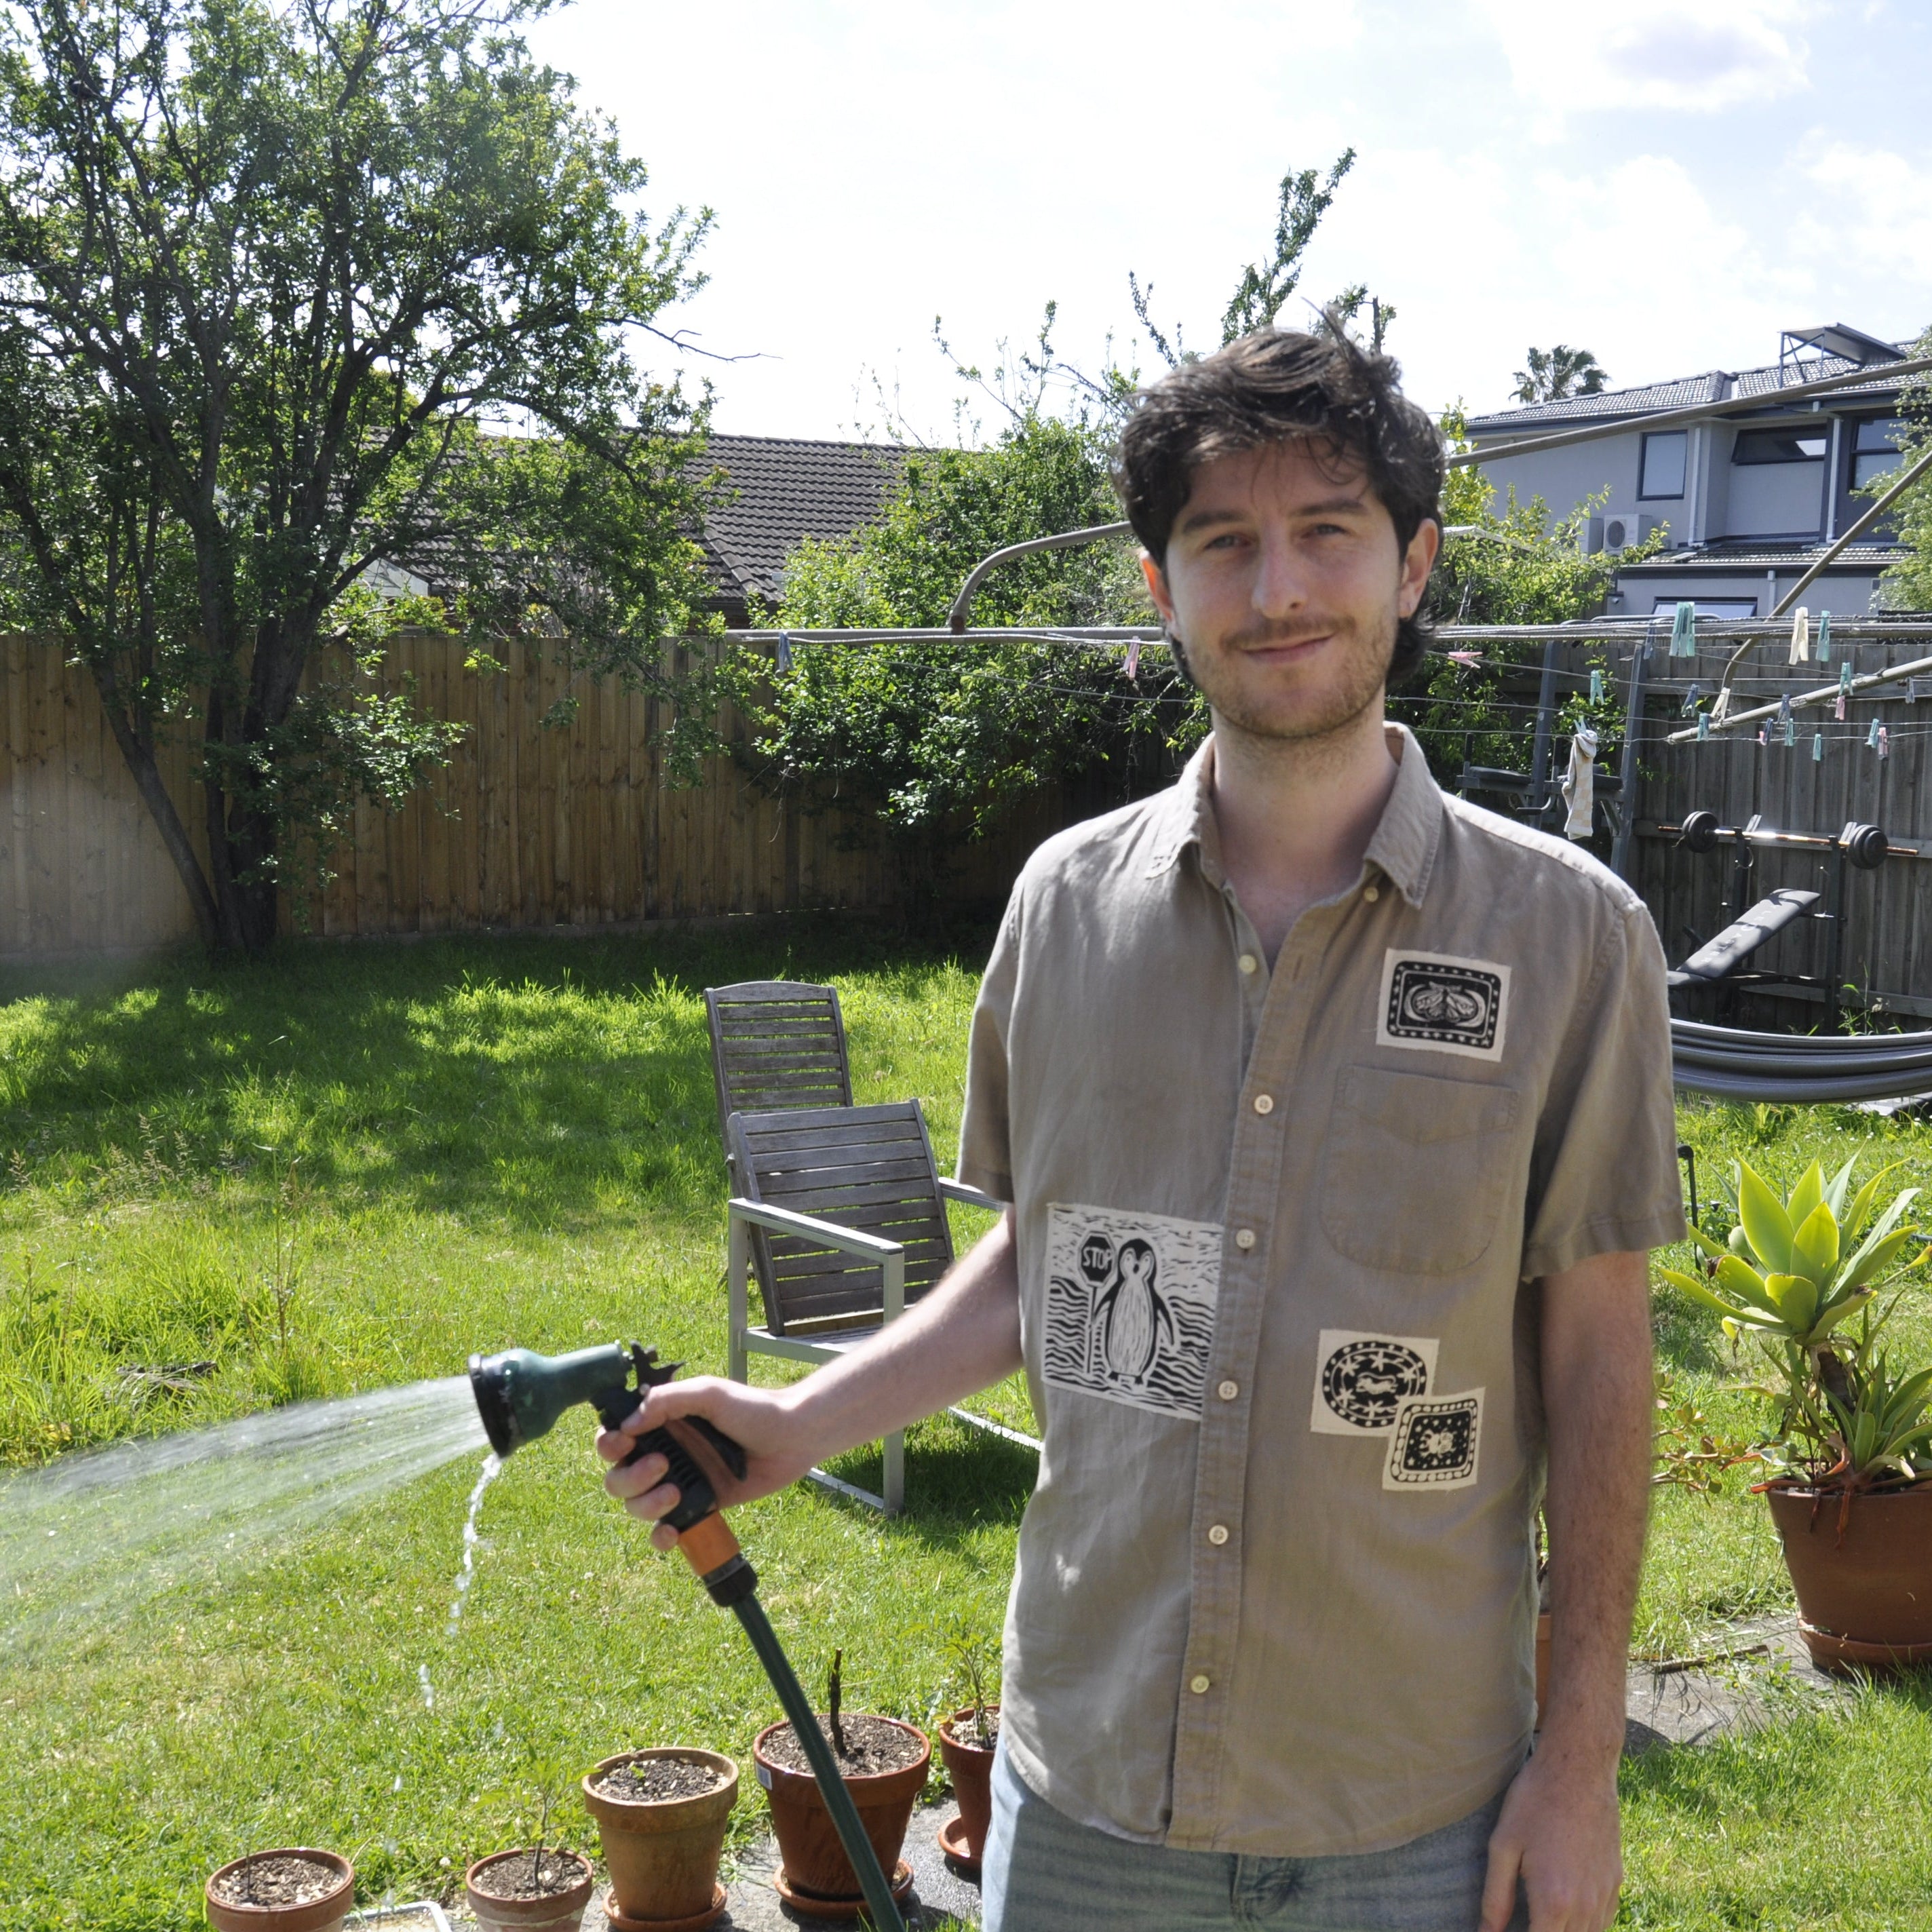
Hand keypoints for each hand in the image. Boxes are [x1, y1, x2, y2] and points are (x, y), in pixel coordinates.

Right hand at [596, 1375, 816, 1549]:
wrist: (792, 1438)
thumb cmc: (753, 1409)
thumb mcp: (708, 1393)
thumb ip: (666, 1401)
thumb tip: (627, 1425)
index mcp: (662, 1422)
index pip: (616, 1436)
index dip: (609, 1444)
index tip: (622, 1445)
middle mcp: (665, 1452)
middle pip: (618, 1476)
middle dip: (630, 1477)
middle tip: (662, 1466)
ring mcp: (680, 1481)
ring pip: (636, 1504)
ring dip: (645, 1504)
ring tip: (675, 1494)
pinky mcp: (698, 1507)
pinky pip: (665, 1529)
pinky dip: (660, 1537)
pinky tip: (670, 1534)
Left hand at [1479, 1742, 1621, 1931]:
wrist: (1579, 1768)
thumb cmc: (1535, 1802)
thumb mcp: (1503, 1846)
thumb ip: (1495, 1899)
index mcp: (1554, 1902)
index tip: (1506, 1930)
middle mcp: (1585, 1907)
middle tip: (1523, 1917)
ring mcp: (1605, 1896)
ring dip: (1564, 1931)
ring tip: (1541, 1915)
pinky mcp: (1616, 1882)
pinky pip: (1603, 1921)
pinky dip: (1585, 1925)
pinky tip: (1565, 1910)